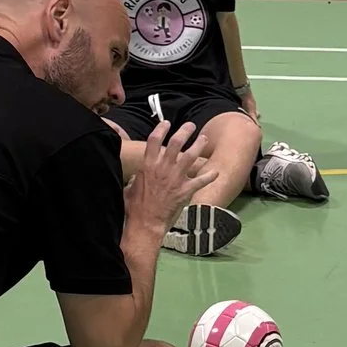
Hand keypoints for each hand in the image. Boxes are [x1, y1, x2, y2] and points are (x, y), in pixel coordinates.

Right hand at [124, 121, 208, 240]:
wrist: (145, 223)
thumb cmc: (134, 207)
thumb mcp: (130, 187)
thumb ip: (137, 178)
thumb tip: (137, 176)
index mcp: (147, 165)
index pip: (154, 139)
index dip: (161, 128)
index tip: (166, 123)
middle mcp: (162, 168)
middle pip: (176, 142)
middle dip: (185, 131)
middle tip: (190, 126)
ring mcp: (175, 178)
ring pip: (190, 155)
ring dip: (198, 145)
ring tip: (203, 139)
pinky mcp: (185, 191)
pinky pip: (201, 180)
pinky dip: (209, 176)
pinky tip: (215, 172)